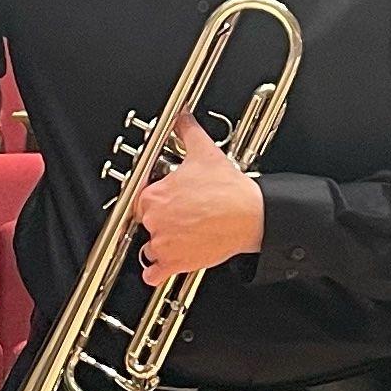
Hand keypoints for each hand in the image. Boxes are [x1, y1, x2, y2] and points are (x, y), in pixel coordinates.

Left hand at [134, 116, 264, 283]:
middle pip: (145, 223)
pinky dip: (156, 272)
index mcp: (155, 195)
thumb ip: (187, 130)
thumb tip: (182, 116)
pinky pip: (154, 273)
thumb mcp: (204, 152)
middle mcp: (155, 220)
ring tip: (179, 237)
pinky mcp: (176, 263)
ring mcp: (164, 243)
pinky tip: (161, 268)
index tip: (164, 201)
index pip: (141, 199)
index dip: (154, 200)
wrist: (249, 215)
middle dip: (160, 221)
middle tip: (179, 217)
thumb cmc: (228, 189)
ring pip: (149, 247)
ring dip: (159, 245)